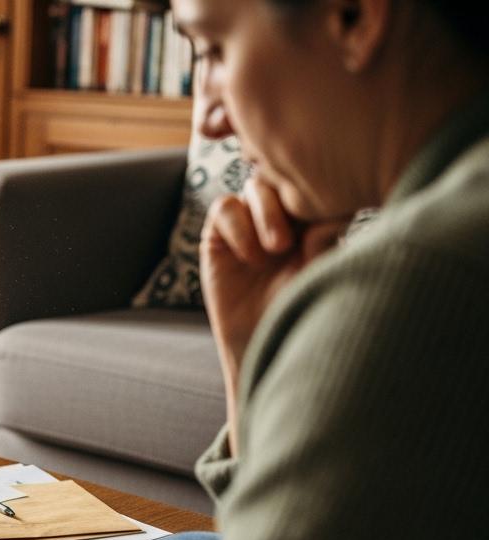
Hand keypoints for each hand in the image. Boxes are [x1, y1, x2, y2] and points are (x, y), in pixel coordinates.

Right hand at [200, 175, 345, 450]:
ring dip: (265, 213)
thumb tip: (339, 201)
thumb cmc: (299, 310)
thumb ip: (325, 237)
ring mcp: (249, 224)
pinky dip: (238, 226)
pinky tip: (250, 257)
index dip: (318, 191)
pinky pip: (225, 208)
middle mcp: (282, 217)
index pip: (315, 185)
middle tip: (292, 242)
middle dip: (290, 202)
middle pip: (285, 178)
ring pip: (255, 186)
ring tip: (274, 250)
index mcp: (313, 220)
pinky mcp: (219, 236)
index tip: (325, 217)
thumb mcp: (319, 271)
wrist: (264, 342)